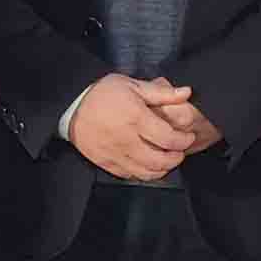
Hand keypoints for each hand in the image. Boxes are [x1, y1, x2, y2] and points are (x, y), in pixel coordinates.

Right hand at [64, 75, 212, 184]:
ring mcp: (116, 155)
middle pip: (161, 160)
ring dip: (163, 168)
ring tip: (167, 159)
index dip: (184, 141)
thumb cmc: (102, 94)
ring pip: (147, 172)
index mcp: (136, 118)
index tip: (188, 137)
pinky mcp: (107, 164)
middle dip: (177, 157)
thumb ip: (160, 92)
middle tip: (180, 151)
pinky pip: (131, 175)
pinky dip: (145, 173)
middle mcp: (127, 140)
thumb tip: (186, 93)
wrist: (72, 108)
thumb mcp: (131, 85)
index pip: (169, 139)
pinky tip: (149, 164)